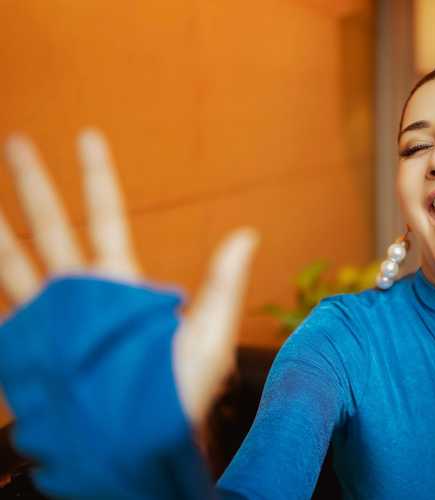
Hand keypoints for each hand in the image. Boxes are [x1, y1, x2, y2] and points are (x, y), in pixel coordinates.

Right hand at [0, 130, 258, 424]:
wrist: (141, 445)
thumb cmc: (180, 396)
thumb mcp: (209, 334)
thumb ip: (223, 283)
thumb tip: (249, 232)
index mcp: (122, 286)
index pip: (104, 217)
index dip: (96, 178)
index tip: (88, 136)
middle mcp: (83, 297)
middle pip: (53, 228)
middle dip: (35, 186)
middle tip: (19, 141)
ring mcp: (52, 321)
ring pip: (14, 261)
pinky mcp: (28, 349)